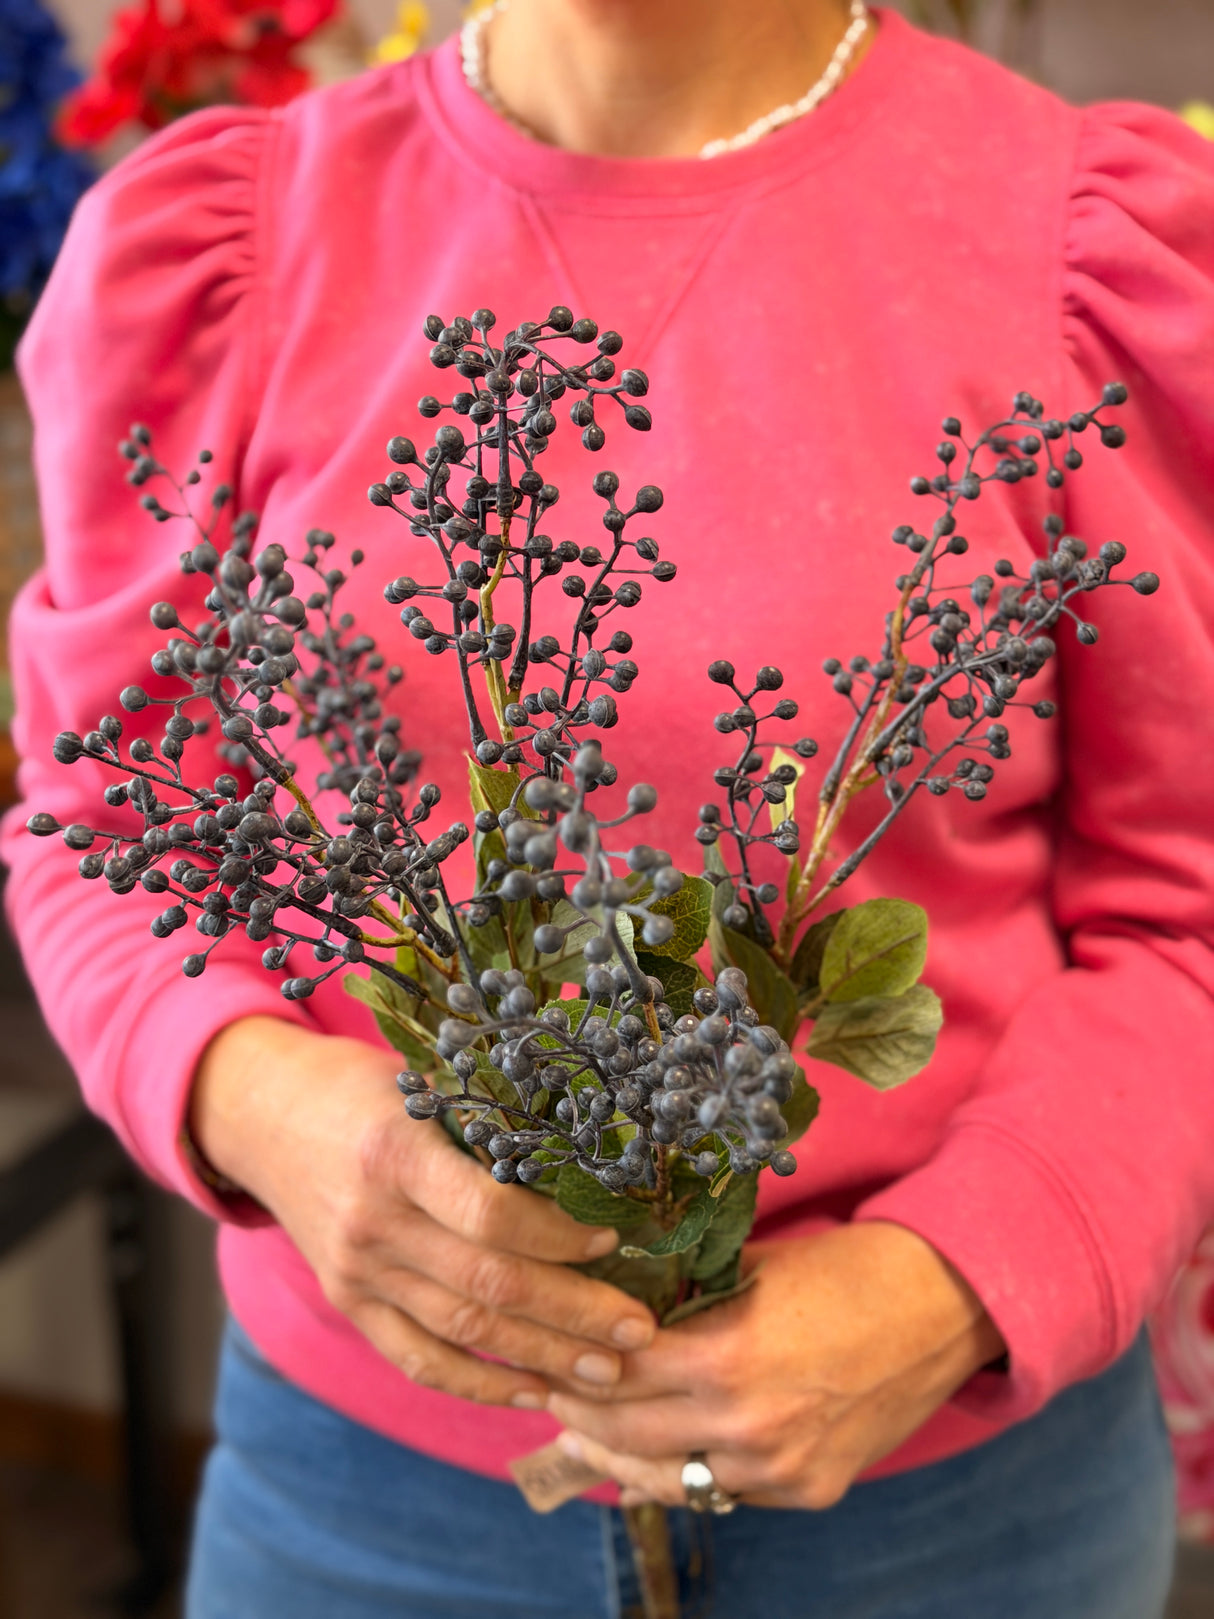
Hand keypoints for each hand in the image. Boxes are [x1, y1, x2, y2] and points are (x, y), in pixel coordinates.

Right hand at [191, 1016, 655, 1407]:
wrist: (264, 1113)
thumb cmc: (362, 1086)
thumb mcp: (422, 1083)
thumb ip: (487, 1125)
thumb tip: (593, 1160)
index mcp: (395, 1152)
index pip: (489, 1213)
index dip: (557, 1236)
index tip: (613, 1239)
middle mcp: (372, 1220)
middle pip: (488, 1285)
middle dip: (574, 1313)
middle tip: (640, 1329)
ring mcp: (356, 1271)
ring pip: (463, 1332)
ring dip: (544, 1357)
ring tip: (609, 1368)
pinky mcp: (348, 1302)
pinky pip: (418, 1359)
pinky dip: (480, 1384)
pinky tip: (535, 1391)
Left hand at [549, 1221, 1004, 1508]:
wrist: (941, 1305)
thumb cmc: (843, 1270)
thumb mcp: (751, 1268)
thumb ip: (684, 1297)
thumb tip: (613, 1308)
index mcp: (727, 1356)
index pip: (616, 1373)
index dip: (572, 1364)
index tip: (541, 1352)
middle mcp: (748, 1424)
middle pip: (628, 1432)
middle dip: (580, 1413)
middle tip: (547, 1395)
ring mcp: (780, 1467)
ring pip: (668, 1479)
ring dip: (622, 1456)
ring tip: (587, 1436)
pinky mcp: (808, 1490)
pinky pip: (721, 1494)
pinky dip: (684, 1475)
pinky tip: (653, 1460)